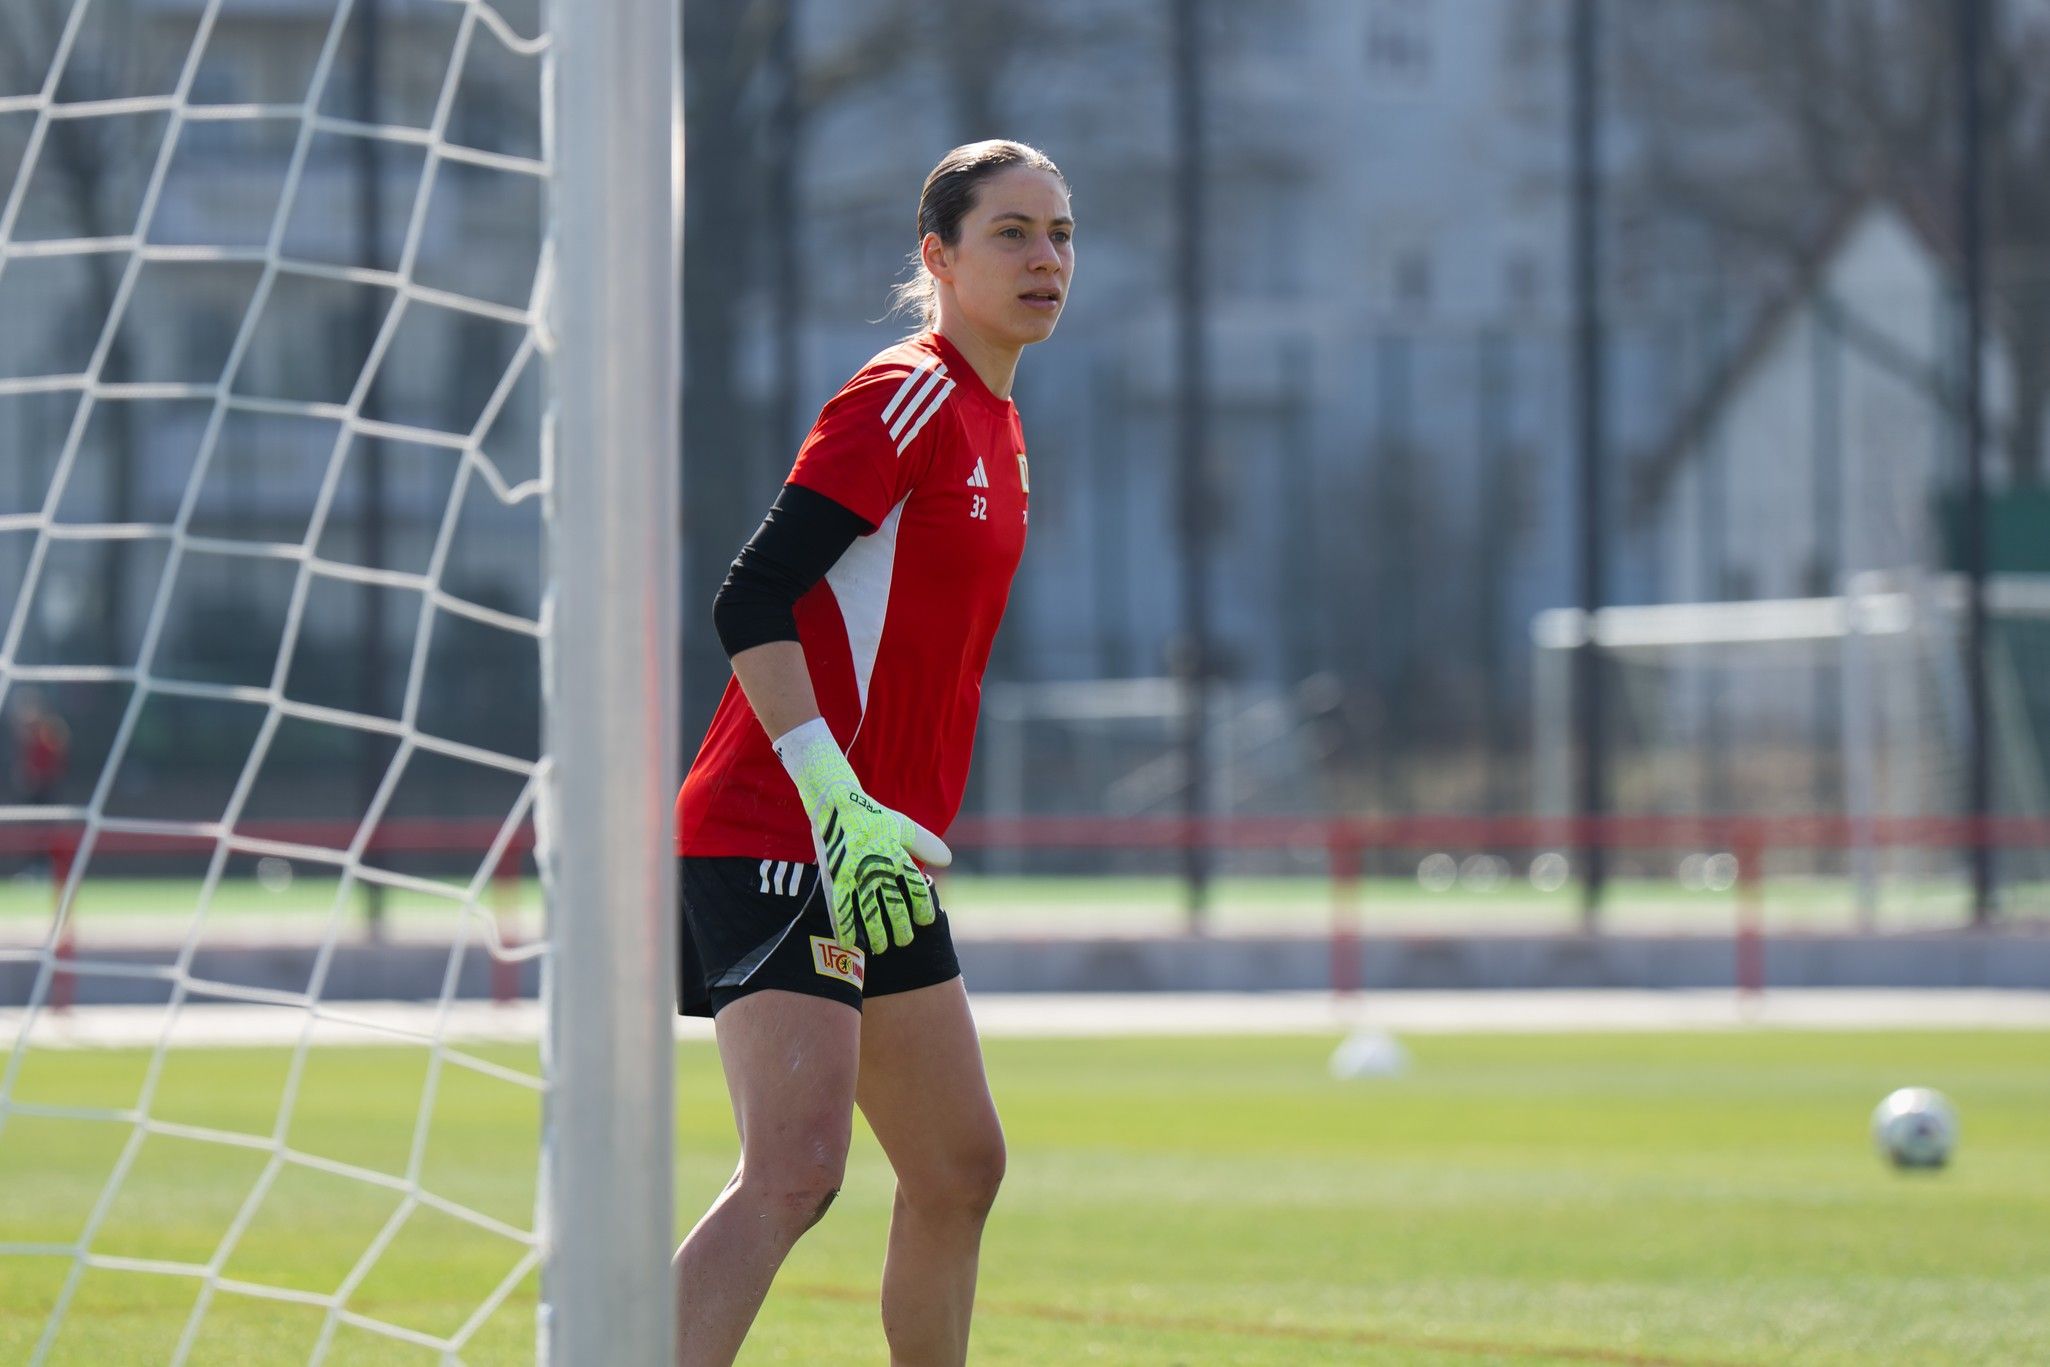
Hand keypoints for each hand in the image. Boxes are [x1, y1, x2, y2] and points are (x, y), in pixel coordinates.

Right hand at [774, 719, 951, 954]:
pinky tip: (849, 942)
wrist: (834, 801)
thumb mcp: (901, 825)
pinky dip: (845, 927)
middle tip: (905, 942)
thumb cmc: (870, 814)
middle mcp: (878, 865)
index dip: (923, 906)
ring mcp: (855, 873)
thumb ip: (924, 843)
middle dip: (901, 927)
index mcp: (896, 853)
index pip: (916, 887)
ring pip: (869, 912)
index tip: (926, 920)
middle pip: (895, 905)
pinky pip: (840, 908)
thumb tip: (948, 860)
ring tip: (881, 948)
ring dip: (876, 933)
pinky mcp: (835, 876)